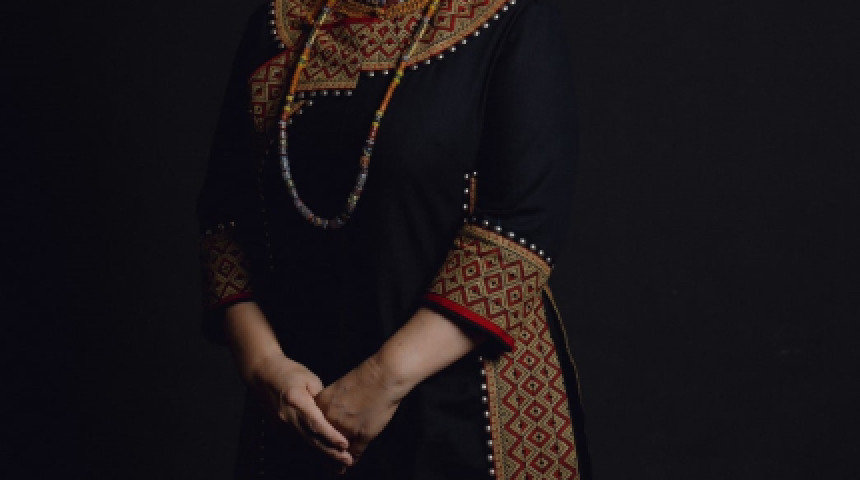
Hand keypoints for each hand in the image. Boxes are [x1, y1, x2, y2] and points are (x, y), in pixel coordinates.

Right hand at [248, 352, 354, 467]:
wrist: (262, 374)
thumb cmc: (288, 372)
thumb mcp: (309, 378)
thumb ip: (321, 398)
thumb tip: (333, 415)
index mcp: (296, 400)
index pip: (315, 422)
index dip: (330, 435)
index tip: (344, 444)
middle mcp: (287, 416)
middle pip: (310, 438)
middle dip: (330, 452)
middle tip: (347, 460)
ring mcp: (281, 425)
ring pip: (304, 444)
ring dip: (322, 455)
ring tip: (339, 464)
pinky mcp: (279, 429)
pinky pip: (297, 442)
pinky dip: (311, 451)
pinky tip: (324, 458)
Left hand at [315, 355, 406, 467]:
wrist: (383, 375)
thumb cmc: (366, 377)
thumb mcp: (341, 387)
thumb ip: (332, 403)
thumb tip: (326, 417)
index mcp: (321, 404)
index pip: (312, 426)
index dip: (312, 438)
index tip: (311, 447)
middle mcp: (328, 419)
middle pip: (319, 441)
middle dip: (320, 454)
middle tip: (322, 465)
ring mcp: (343, 429)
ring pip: (334, 450)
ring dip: (334, 461)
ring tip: (336, 469)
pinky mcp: (360, 436)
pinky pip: (353, 453)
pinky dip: (350, 460)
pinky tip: (350, 464)